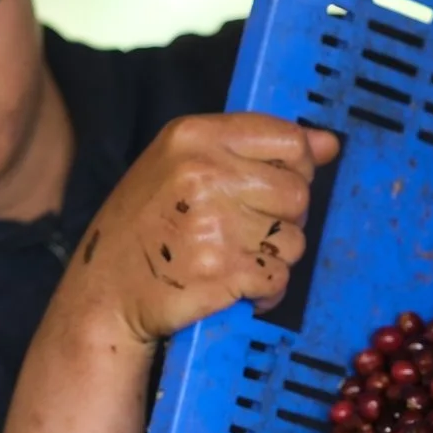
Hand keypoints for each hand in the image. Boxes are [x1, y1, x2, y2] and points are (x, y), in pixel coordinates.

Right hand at [64, 112, 337, 346]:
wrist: (103, 295)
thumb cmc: (145, 228)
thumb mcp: (181, 167)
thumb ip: (254, 149)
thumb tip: (328, 144)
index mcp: (193, 137)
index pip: (289, 139)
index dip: (295, 168)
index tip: (273, 186)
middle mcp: (203, 174)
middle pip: (298, 192)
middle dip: (284, 219)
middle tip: (247, 232)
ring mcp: (214, 225)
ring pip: (294, 239)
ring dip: (274, 257)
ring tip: (234, 260)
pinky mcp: (223, 274)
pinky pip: (280, 278)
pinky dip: (266, 291)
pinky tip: (235, 288)